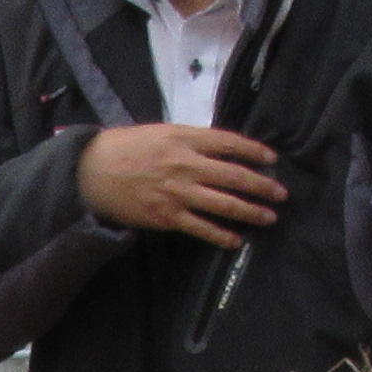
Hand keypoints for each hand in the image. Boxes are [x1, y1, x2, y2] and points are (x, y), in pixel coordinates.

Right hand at [76, 121, 283, 242]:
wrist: (90, 172)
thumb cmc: (124, 147)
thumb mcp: (160, 131)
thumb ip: (190, 139)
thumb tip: (220, 148)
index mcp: (184, 138)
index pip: (229, 143)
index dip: (254, 151)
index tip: (272, 159)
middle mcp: (184, 164)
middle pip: (233, 176)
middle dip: (261, 185)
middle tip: (281, 193)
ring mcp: (176, 193)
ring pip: (223, 204)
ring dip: (250, 211)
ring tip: (269, 217)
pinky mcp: (166, 216)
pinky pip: (200, 228)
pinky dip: (220, 235)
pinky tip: (235, 240)